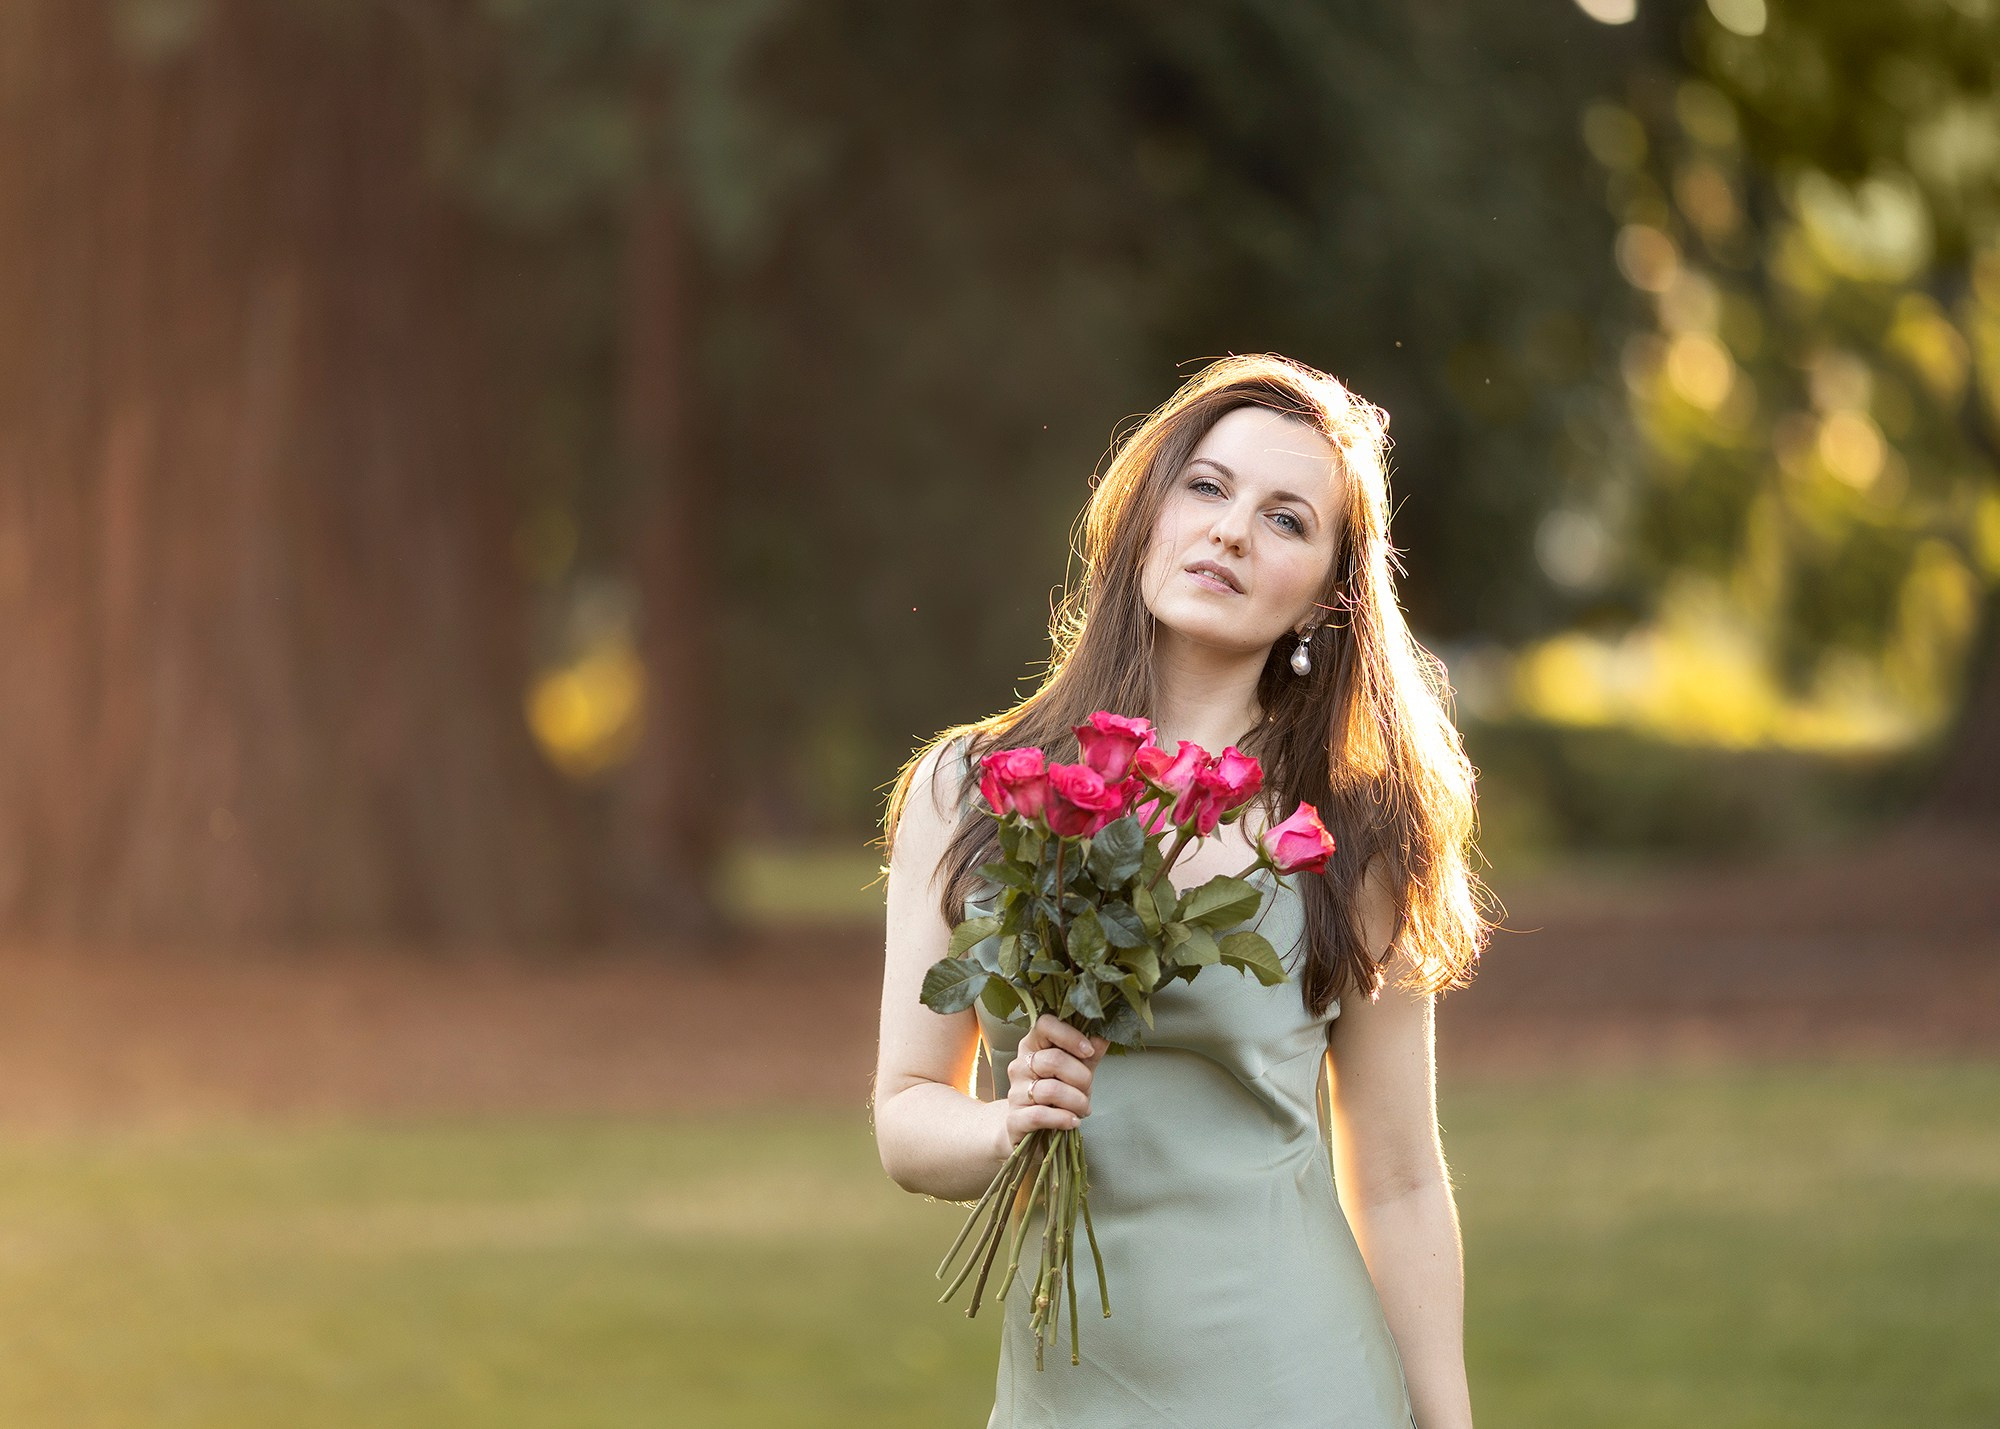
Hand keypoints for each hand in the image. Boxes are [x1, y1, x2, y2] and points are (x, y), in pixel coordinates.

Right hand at [1003, 1014, 1105, 1148]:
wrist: (1027, 1129)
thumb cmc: (1055, 1095)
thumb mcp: (1075, 1072)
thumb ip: (1089, 1055)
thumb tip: (1104, 1035)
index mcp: (1033, 1046)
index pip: (1045, 1025)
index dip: (1070, 1036)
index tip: (1088, 1051)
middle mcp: (1020, 1065)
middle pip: (1053, 1060)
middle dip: (1081, 1077)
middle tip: (1087, 1089)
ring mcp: (1015, 1092)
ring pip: (1051, 1090)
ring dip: (1076, 1101)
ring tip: (1083, 1109)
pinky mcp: (1014, 1119)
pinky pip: (1040, 1115)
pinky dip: (1063, 1119)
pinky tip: (1073, 1121)